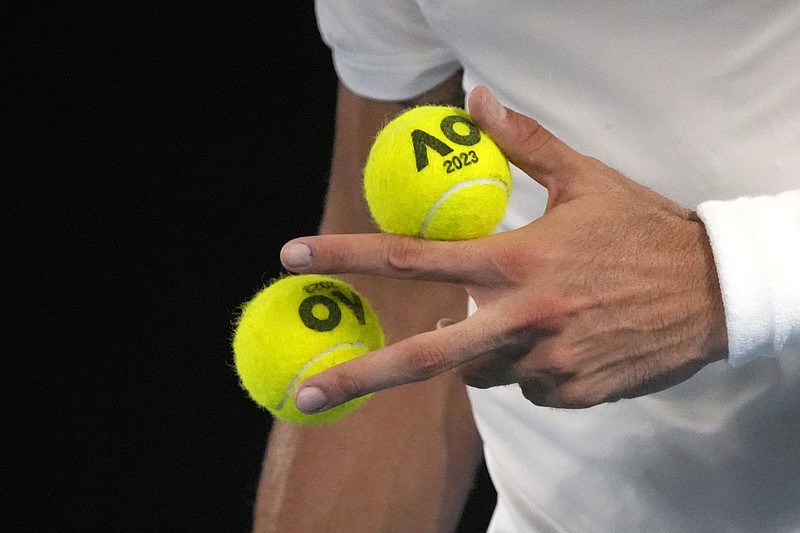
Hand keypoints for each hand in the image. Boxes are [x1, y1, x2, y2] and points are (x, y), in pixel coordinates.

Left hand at [282, 86, 727, 411]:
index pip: (414, 258)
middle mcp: (524, 318)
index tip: (295, 256)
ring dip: (483, 348)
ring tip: (533, 315)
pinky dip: (528, 365)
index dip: (348, 254)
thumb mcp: (585, 179)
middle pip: (425, 355)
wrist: (718, 293)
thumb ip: (523, 143)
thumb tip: (475, 101)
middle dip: (359, 377)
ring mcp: (547, 364)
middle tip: (306, 392)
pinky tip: (570, 337)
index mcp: (517, 261)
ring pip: (481, 371)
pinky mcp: (572, 395)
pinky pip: (526, 386)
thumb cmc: (644, 231)